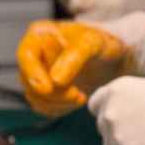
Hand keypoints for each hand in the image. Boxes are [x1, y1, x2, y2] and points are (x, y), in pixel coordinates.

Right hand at [16, 13, 144, 116]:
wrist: (119, 58)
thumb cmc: (104, 43)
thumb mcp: (92, 43)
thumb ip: (72, 58)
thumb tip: (54, 81)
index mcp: (40, 35)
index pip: (25, 55)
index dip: (33, 74)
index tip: (48, 88)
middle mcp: (35, 54)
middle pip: (28, 80)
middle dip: (52, 92)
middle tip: (78, 94)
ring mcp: (40, 73)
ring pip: (34, 96)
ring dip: (57, 102)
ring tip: (81, 96)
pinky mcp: (48, 90)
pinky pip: (43, 106)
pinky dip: (58, 109)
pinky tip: (77, 100)